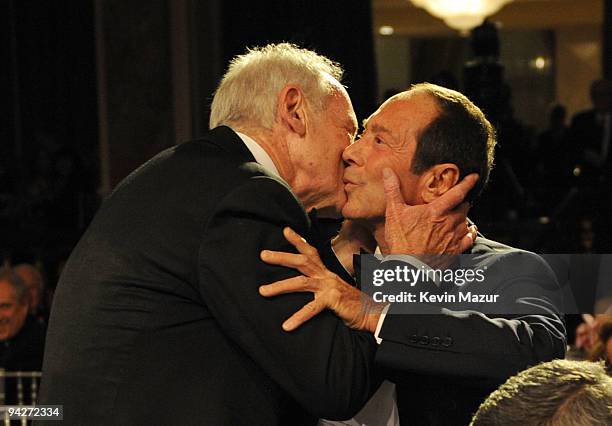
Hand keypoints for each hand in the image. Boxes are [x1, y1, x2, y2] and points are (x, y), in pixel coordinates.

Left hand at [259, 227, 383, 332]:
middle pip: (302, 261)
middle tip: (263, 255)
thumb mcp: (333, 291)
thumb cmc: (352, 304)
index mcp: (326, 273)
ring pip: (301, 283)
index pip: (311, 252)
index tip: (285, 230)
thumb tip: (303, 287)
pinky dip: (298, 318)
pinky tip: (286, 326)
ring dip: (279, 286)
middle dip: (281, 257)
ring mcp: (329, 287)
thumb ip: (319, 287)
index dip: (298, 241)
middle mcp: (327, 276)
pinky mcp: (332, 300)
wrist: (372, 313)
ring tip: (263, 291)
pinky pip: (311, 309)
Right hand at [382, 168, 477, 267]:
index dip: (467, 183)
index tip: (474, 176)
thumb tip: (388, 171)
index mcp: (436, 211)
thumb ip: (393, 190)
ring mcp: (454, 238)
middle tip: (458, 199)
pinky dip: (470, 233)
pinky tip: (469, 231)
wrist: (409, 268)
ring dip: (463, 217)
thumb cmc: (401, 241)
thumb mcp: (394, 213)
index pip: (458, 193)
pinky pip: (469, 239)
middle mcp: (449, 223)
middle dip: (462, 202)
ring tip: (459, 214)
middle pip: (464, 207)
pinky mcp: (455, 251)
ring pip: (466, 222)